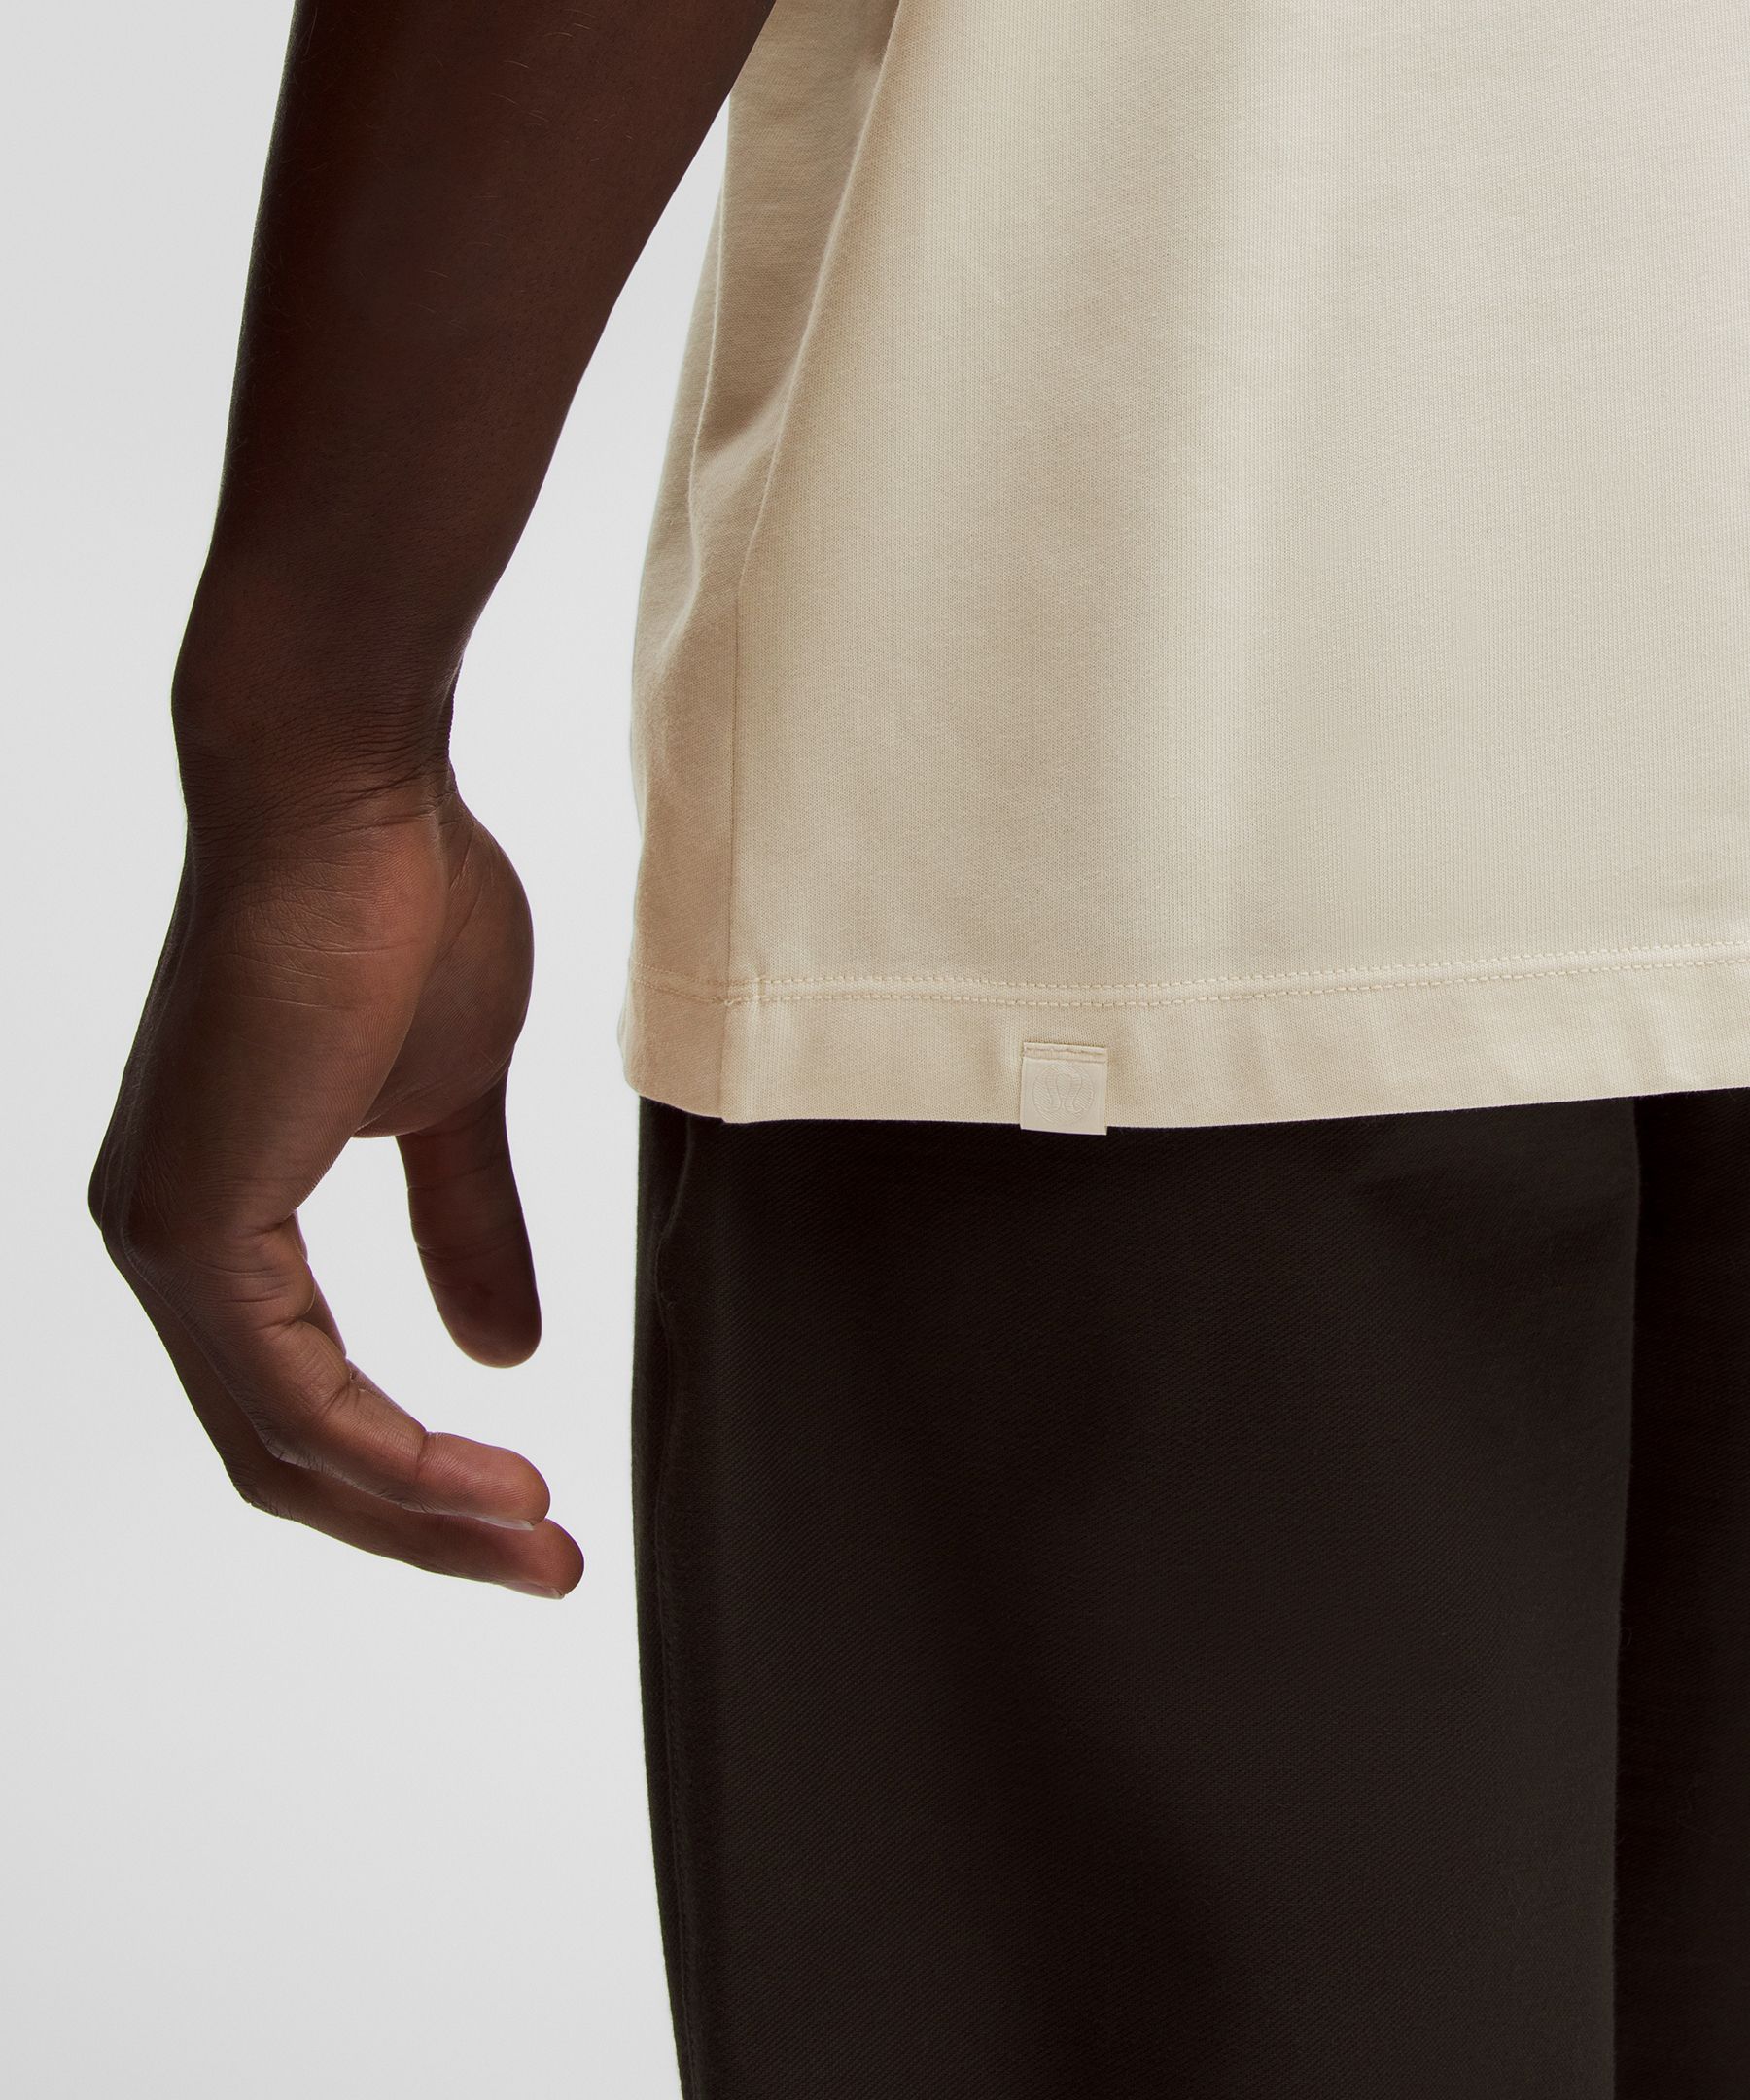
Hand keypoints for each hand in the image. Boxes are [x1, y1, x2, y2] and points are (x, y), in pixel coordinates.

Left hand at [89, 773, 582, 1598]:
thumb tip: (499, 1350)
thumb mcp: (450, 1107)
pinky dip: (390, 1457)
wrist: (347, 794)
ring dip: (419, 1513)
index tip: (534, 1506)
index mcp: (221, 1211)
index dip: (419, 1477)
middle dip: (423, 1526)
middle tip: (544, 1566)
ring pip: (286, 1444)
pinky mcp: (192, 1220)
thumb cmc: (400, 910)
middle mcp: (169, 1238)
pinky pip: (290, 1392)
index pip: (307, 1398)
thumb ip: (464, 1227)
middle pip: (287, 1450)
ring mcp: (168, 1234)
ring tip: (537, 1544)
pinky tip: (483, 1484)